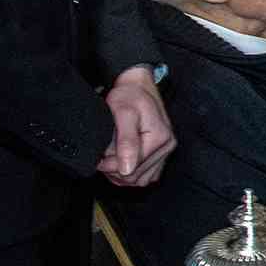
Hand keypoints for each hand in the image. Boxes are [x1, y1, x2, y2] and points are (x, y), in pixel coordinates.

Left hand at [99, 68, 175, 186]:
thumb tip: (127, 168)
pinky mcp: (161, 155)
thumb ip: (126, 141)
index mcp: (160, 138)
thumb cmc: (129, 96)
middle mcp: (167, 147)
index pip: (132, 169)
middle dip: (115, 171)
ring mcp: (165, 152)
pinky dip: (131, 173)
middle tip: (102, 157)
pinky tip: (121, 161)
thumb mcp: (123, 114)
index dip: (111, 167)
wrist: (137, 86)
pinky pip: (146, 176)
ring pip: (141, 180)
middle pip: (136, 177)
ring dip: (123, 175)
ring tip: (110, 159)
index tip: (99, 158)